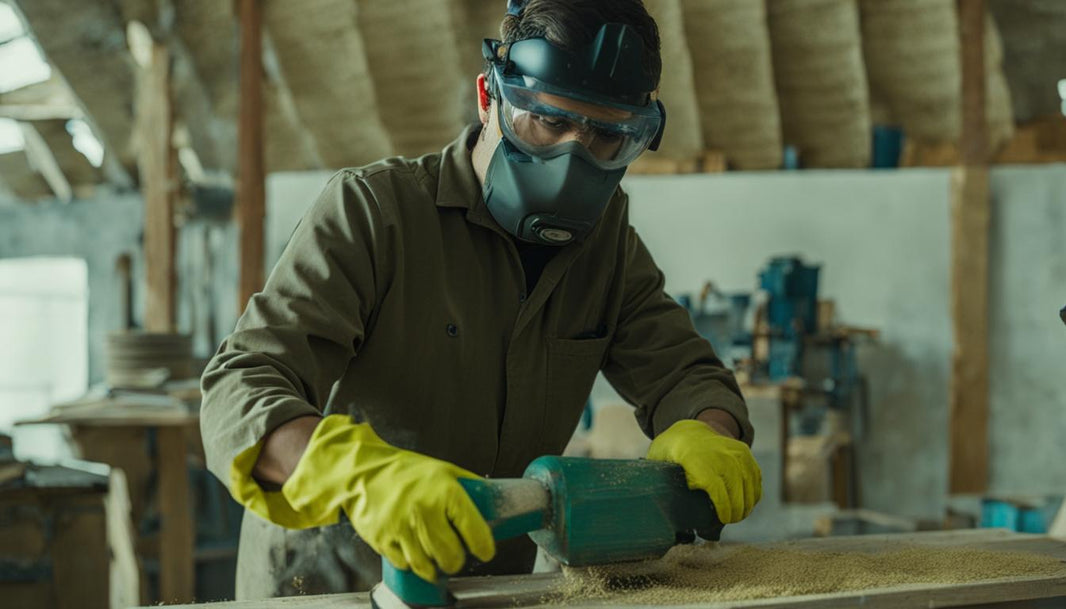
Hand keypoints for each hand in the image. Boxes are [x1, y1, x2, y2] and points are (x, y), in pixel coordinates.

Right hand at [229, 415, 494, 582]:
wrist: (362, 470)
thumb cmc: (406, 470)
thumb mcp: (444, 470)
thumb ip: (469, 487)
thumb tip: (493, 502)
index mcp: (446, 492)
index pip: (475, 531)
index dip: (484, 547)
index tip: (485, 552)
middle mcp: (424, 511)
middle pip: (451, 556)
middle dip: (457, 561)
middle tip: (456, 557)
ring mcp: (401, 528)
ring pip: (427, 566)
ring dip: (435, 568)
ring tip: (437, 560)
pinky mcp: (382, 540)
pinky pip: (405, 564)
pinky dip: (413, 564)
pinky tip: (415, 553)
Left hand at [646, 419, 761, 522]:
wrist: (688, 431)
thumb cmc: (670, 455)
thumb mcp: (658, 465)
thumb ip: (659, 483)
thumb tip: (659, 509)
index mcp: (693, 458)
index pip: (715, 486)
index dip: (722, 506)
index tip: (723, 519)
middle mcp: (716, 452)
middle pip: (735, 486)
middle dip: (736, 509)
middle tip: (731, 520)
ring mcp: (732, 450)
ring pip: (748, 481)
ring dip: (747, 502)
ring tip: (740, 515)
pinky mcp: (743, 451)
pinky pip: (754, 474)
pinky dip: (754, 491)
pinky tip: (748, 503)